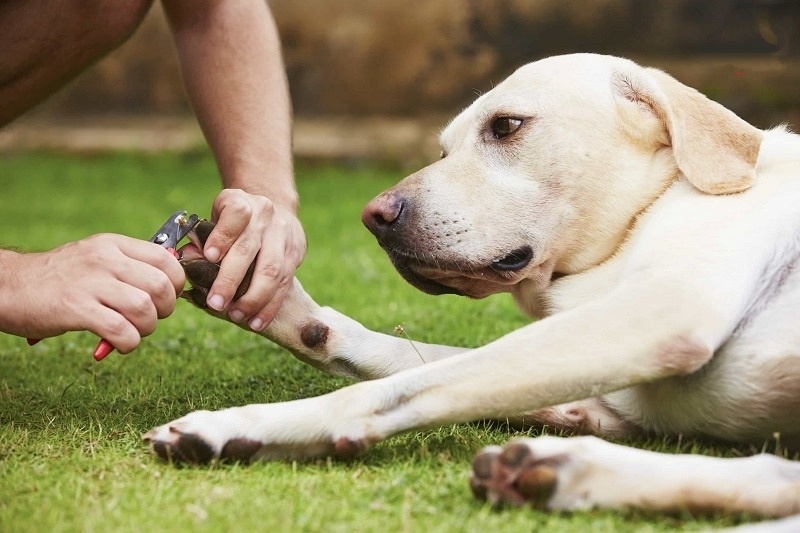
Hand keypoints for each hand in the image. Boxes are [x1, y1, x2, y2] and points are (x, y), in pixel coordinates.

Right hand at [0, 234, 184, 352]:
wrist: (8, 286)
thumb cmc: (60, 278)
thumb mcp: (96, 258)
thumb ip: (130, 267)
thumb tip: (171, 284)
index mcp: (113, 244)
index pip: (166, 259)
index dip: (175, 284)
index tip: (165, 298)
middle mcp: (104, 259)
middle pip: (161, 286)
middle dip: (165, 310)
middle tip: (148, 318)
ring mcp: (89, 282)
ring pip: (145, 308)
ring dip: (146, 328)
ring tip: (132, 332)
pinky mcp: (75, 308)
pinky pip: (121, 330)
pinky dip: (128, 343)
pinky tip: (118, 344)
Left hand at [200, 189, 305, 329]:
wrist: (274, 208)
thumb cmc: (236, 220)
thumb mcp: (217, 217)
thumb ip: (203, 237)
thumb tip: (187, 259)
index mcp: (241, 202)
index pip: (236, 215)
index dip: (223, 235)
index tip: (209, 256)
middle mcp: (265, 216)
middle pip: (250, 249)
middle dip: (231, 279)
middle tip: (216, 303)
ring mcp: (283, 235)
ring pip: (272, 270)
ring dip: (253, 298)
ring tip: (237, 316)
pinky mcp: (295, 253)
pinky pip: (284, 284)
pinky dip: (269, 306)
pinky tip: (256, 321)